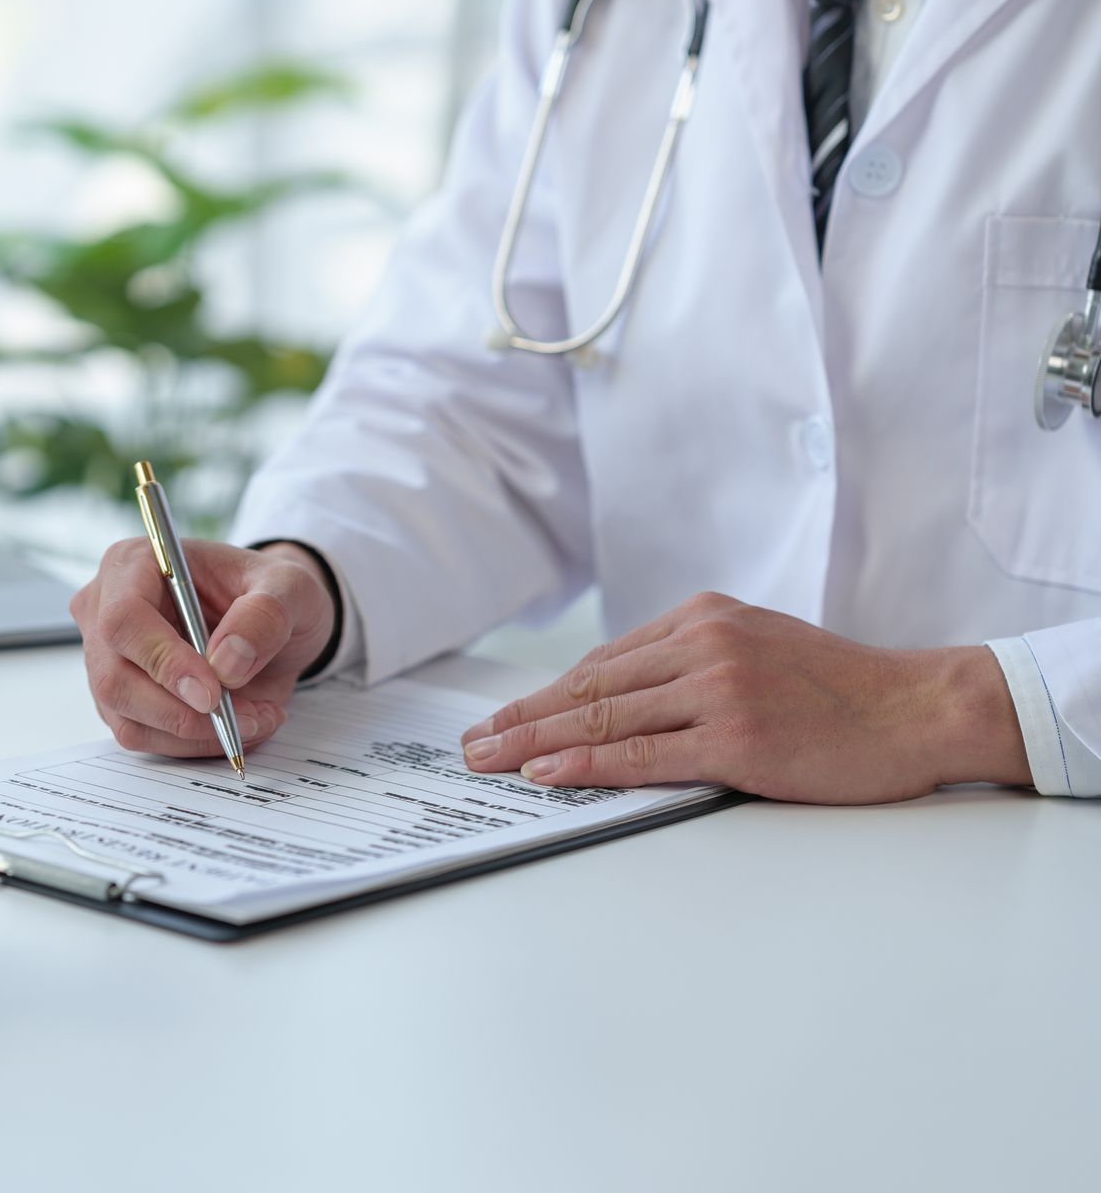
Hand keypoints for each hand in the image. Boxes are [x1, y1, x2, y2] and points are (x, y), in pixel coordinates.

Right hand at [71, 539, 336, 757]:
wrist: (268, 622)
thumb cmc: (269, 592)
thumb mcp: (290, 587)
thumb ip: (266, 615)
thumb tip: (227, 663)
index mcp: (133, 564)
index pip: (123, 619)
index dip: (164, 661)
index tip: (214, 693)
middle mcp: (105, 610)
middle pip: (116, 679)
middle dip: (185, 712)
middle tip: (250, 716)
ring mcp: (106, 659)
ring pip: (129, 719)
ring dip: (196, 733)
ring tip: (257, 717)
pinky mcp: (121, 699)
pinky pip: (145, 737)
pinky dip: (194, 743)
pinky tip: (236, 724)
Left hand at [459, 593, 1031, 803]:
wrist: (917, 708)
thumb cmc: (840, 691)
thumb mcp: (756, 649)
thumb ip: (691, 664)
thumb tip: (617, 701)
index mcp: (703, 618)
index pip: (603, 663)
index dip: (545, 696)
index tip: (502, 718)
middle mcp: (704, 643)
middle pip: (589, 688)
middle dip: (521, 717)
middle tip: (472, 743)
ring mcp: (719, 687)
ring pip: (603, 718)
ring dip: (534, 741)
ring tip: (488, 760)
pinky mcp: (737, 735)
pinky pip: (641, 753)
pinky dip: (586, 764)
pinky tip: (546, 772)